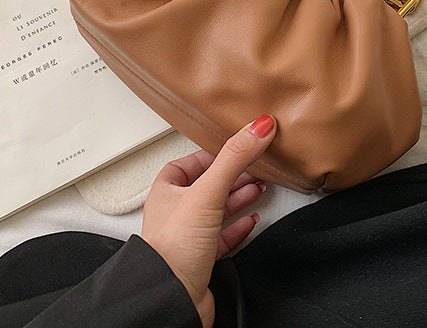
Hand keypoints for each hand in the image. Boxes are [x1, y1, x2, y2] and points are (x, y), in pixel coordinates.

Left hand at [140, 114, 276, 327]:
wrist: (171, 299)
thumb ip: (234, 157)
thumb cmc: (173, 250)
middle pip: (208, 185)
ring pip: (218, 210)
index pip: (189, 162)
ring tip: (259, 188)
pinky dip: (239, 226)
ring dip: (239, 198)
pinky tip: (251, 220)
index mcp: (166, 191)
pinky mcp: (201, 261)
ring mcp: (189, 238)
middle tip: (256, 166)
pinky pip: (223, 237)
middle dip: (234, 175)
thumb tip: (258, 126)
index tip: (236, 147)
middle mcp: (175, 213)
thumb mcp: (207, 191)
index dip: (213, 154)